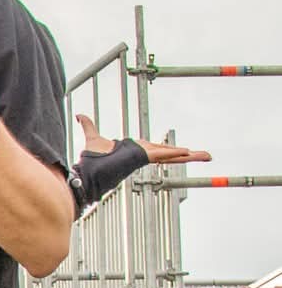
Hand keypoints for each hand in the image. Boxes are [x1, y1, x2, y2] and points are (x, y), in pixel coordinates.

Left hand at [76, 113, 209, 165]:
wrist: (89, 172)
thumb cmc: (92, 158)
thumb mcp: (93, 137)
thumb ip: (88, 126)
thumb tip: (80, 116)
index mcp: (137, 152)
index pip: (158, 150)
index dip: (170, 149)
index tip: (184, 150)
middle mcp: (143, 155)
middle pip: (170, 154)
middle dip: (187, 155)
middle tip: (204, 155)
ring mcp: (144, 157)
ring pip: (171, 155)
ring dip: (189, 155)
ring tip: (206, 156)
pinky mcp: (143, 157)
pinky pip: (163, 154)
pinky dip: (175, 152)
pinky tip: (189, 152)